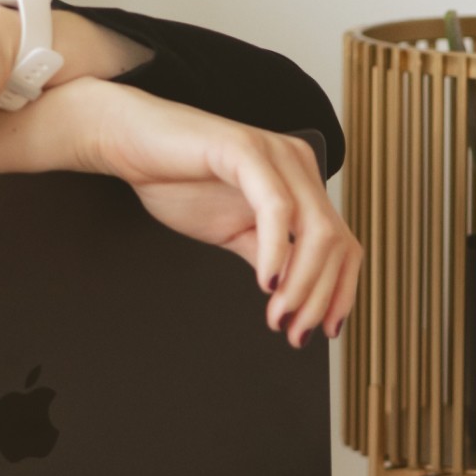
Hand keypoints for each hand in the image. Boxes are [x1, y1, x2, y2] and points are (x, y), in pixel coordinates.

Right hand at [81, 81, 360, 345]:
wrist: (132, 144)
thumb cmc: (178, 181)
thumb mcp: (232, 232)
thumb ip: (267, 258)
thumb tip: (292, 300)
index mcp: (301, 185)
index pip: (344, 244)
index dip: (342, 292)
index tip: (326, 330)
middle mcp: (298, 166)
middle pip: (336, 242)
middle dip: (319, 297)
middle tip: (294, 331)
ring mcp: (275, 155)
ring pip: (316, 229)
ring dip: (302, 283)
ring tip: (278, 314)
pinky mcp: (245, 150)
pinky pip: (276, 207)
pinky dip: (276, 250)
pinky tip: (265, 281)